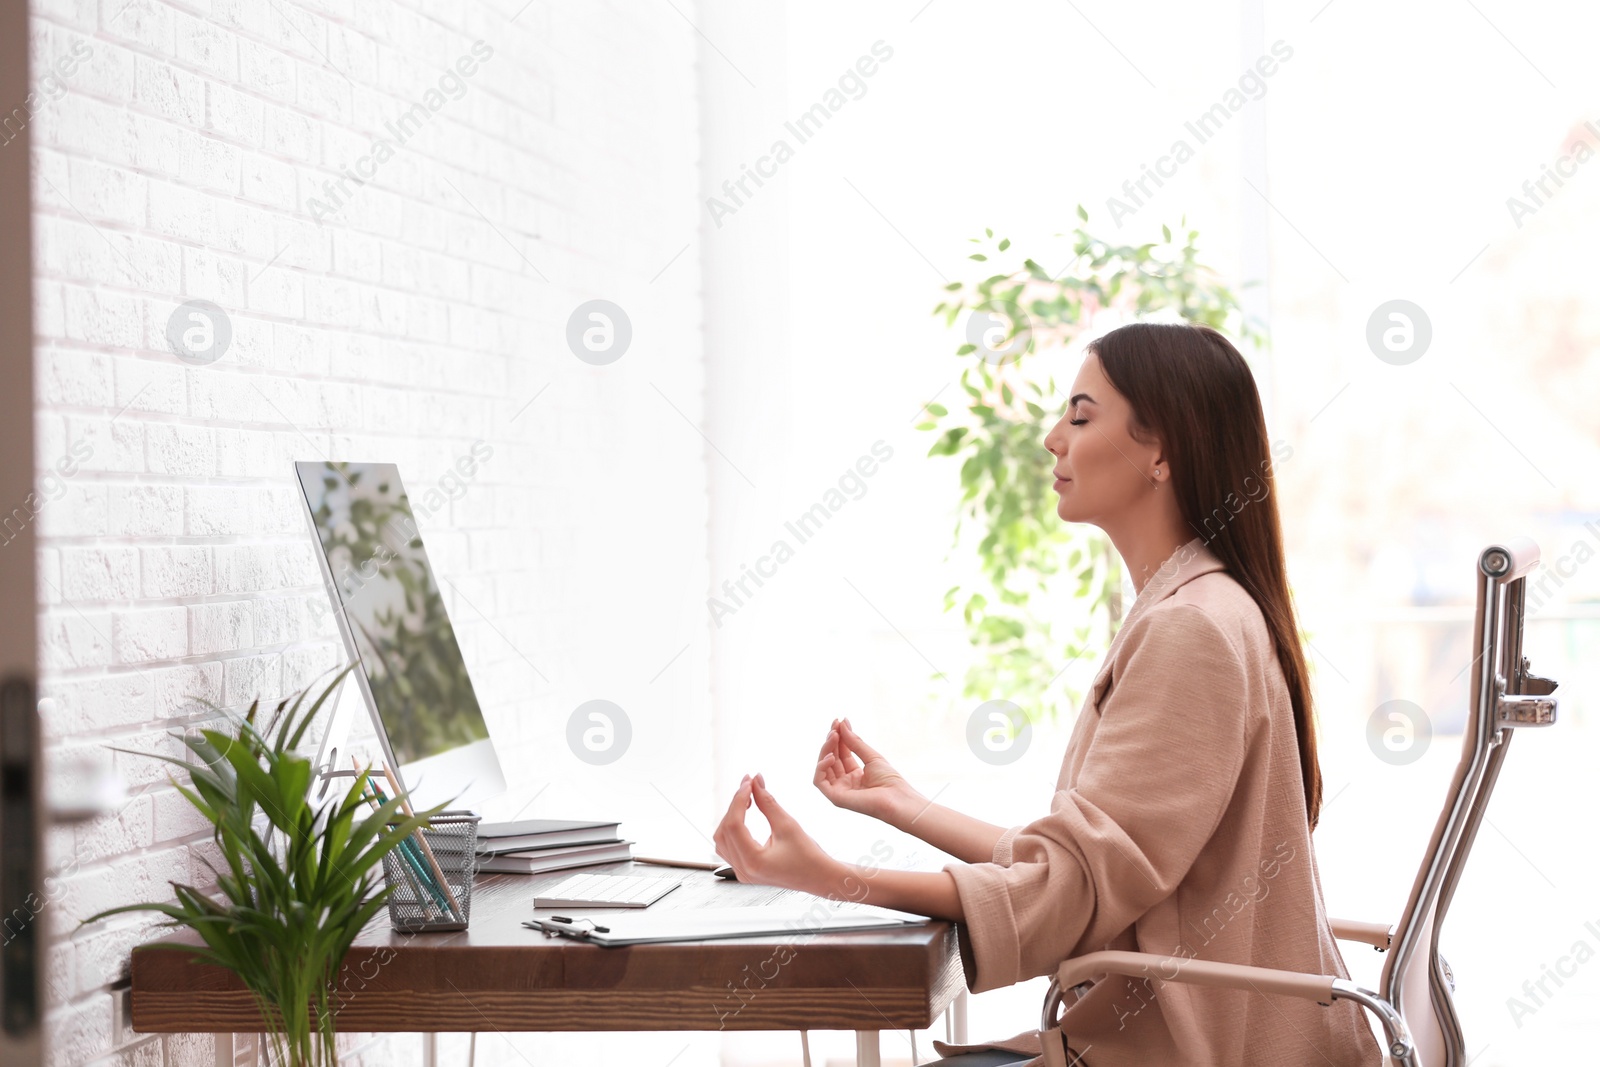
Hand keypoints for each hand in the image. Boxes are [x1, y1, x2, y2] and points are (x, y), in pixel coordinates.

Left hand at [712, 773, 841, 894]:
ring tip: (747, 799)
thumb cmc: (809, 856)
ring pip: (723, 839)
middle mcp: (743, 871)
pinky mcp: (745, 870)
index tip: (748, 782)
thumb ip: (767, 802)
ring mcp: (742, 873)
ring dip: (731, 816)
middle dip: (734, 806)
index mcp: (753, 862)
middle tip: (748, 786)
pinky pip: (729, 847)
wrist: (819, 878)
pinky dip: (733, 828)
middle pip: (724, 831)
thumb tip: (755, 781)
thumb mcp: (788, 825)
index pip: (734, 825)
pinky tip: (744, 815)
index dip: (738, 799)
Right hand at [813, 717, 919, 824]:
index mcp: (855, 774)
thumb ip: (854, 742)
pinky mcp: (836, 798)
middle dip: (831, 741)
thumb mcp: (871, 756)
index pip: (841, 753)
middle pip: (831, 759)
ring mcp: (840, 790)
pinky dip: (821, 767)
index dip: (838, 737)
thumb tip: (842, 722)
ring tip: (833, 737)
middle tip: (835, 727)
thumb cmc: (889, 780)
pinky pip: (819, 781)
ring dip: (825, 750)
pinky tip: (831, 756)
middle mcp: (845, 783)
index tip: (838, 721)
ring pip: (823, 768)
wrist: (898, 798)